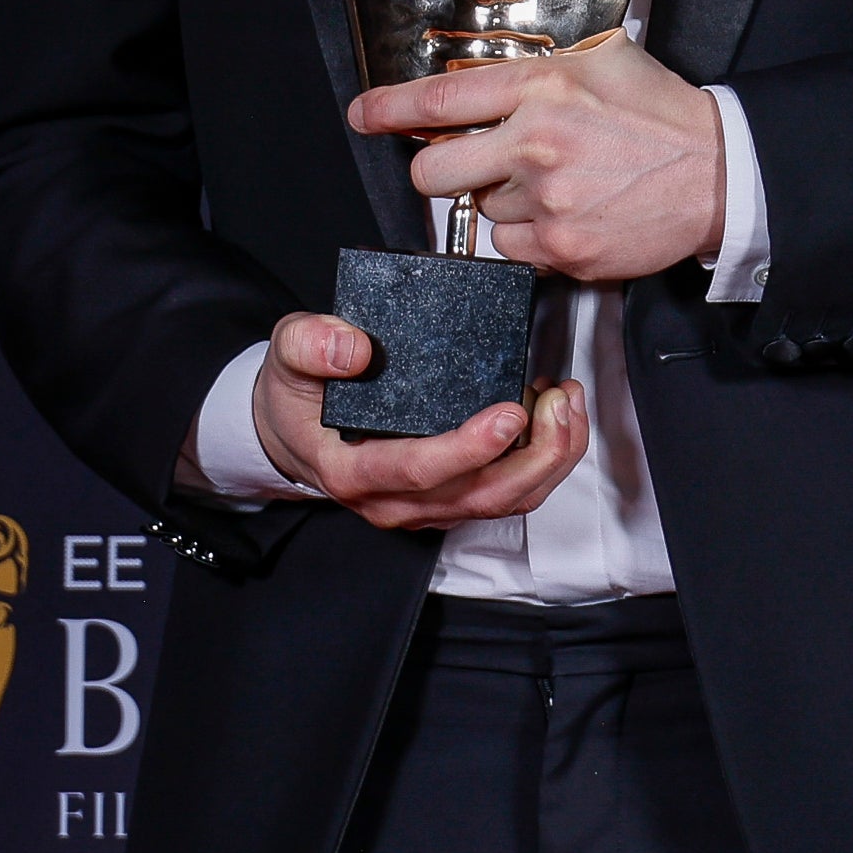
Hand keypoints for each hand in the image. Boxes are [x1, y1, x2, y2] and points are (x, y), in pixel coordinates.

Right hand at [250, 311, 589, 529]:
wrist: (291, 430)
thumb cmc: (296, 394)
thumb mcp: (287, 353)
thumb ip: (310, 344)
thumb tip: (353, 348)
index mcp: (352, 471)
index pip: (417, 472)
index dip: (466, 450)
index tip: (507, 414)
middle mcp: (393, 502)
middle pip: (478, 496)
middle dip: (533, 455)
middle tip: (557, 402)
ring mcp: (424, 508)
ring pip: (502, 501)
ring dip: (548, 459)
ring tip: (566, 403)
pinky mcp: (447, 500)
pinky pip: (505, 494)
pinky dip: (541, 462)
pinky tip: (553, 417)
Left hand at [350, 34, 724, 282]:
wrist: (720, 175)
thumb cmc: (662, 115)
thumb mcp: (602, 60)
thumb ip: (539, 70)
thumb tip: (481, 84)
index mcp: (541, 86)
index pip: (438, 99)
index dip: (388, 110)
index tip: (364, 117)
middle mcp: (535, 142)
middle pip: (435, 171)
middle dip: (442, 171)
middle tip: (471, 166)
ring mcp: (548, 201)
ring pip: (481, 212)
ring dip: (505, 202)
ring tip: (559, 185)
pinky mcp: (564, 249)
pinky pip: (513, 248)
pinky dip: (533, 237)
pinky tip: (571, 215)